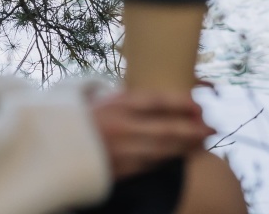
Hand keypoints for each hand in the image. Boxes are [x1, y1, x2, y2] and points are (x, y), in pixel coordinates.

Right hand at [90, 89, 215, 179]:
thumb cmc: (80, 118)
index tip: (197, 105)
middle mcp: (120, 126)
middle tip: (212, 128)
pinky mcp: (117, 169)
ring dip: (184, 147)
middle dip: (192, 129)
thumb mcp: (101, 98)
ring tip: (202, 143)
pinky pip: (149, 165)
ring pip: (161, 150)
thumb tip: (161, 98)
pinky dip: (166, 160)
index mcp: (116, 104)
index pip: (156, 101)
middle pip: (165, 129)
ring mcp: (120, 150)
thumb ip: (128, 100)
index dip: (181, 103)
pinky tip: (179, 156)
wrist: (55, 146)